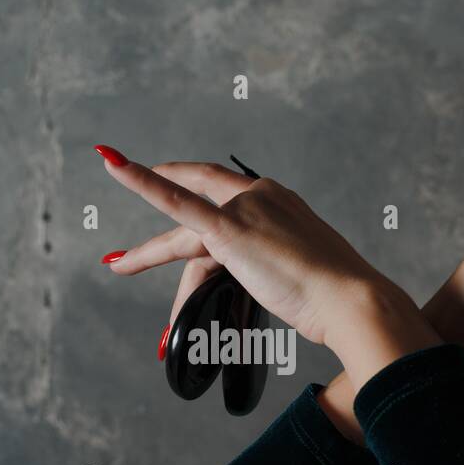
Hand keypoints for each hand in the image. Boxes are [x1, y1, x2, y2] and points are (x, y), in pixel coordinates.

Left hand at [96, 146, 440, 389]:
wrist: (350, 298)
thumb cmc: (337, 299)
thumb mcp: (307, 278)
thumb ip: (283, 272)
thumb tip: (280, 291)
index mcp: (280, 201)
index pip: (227, 208)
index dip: (200, 213)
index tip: (187, 223)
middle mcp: (260, 195)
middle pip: (197, 217)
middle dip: (162, 230)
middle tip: (129, 251)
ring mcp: (243, 209)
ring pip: (182, 235)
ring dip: (147, 254)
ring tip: (117, 265)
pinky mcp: (228, 229)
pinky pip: (174, 202)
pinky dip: (140, 180)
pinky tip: (113, 166)